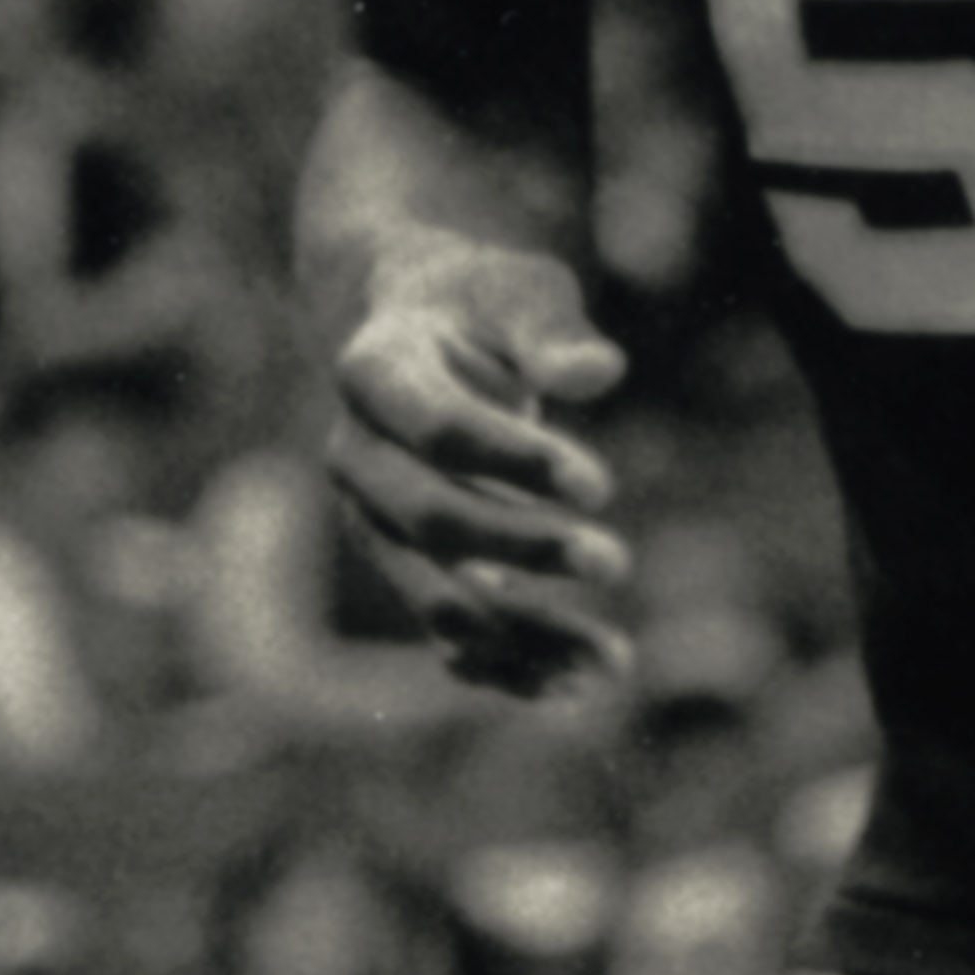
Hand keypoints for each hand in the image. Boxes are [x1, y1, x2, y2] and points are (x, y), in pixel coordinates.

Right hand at [325, 239, 631, 695]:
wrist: (421, 327)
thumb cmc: (480, 301)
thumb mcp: (518, 290)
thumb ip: (552, 329)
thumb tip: (598, 372)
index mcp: (374, 370)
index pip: (439, 428)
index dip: (517, 462)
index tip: (604, 485)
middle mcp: (356, 455)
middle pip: (428, 519)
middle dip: (523, 548)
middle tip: (618, 562)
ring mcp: (373, 521)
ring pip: (434, 596)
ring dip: (524, 635)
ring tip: (615, 665)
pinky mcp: (404, 567)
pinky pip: (447, 633)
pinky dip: (507, 666)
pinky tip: (575, 683)